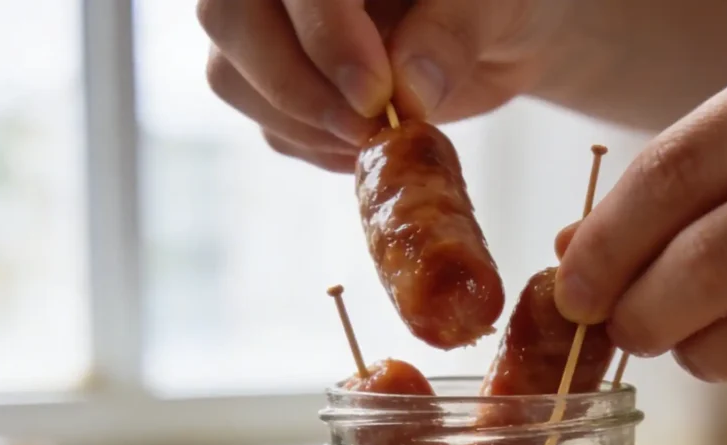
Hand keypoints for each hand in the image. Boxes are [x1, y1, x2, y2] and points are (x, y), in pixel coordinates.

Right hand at [197, 0, 570, 170]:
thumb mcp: (496, 3)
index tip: (374, 92)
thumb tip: (408, 86)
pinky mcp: (278, 82)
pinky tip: (369, 145)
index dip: (322, 34)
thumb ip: (454, 31)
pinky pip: (270, 126)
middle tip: (369, 127)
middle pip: (229, 19)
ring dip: (305, 126)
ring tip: (378, 138)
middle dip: (296, 87)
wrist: (496, 34)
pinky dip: (318, 148)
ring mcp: (269, 24)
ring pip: (233, 77)